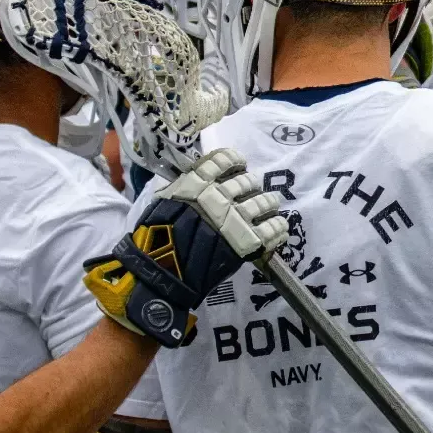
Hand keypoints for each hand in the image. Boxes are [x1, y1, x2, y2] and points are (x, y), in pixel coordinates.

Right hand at [83, 149, 287, 347]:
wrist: (159, 271)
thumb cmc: (154, 238)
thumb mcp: (164, 202)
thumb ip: (184, 188)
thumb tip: (200, 178)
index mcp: (195, 183)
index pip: (223, 160)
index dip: (234, 161)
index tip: (239, 165)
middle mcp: (218, 196)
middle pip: (247, 182)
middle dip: (251, 187)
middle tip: (253, 192)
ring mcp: (234, 218)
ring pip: (264, 202)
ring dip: (269, 203)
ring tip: (270, 206)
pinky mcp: (246, 241)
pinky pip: (272, 228)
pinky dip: (278, 226)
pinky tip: (278, 227)